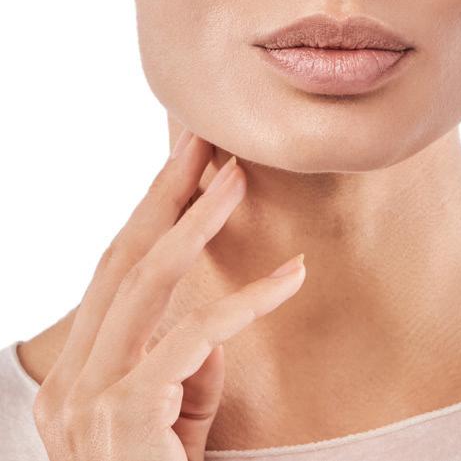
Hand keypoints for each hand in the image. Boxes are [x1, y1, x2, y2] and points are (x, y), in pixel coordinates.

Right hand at [32, 134, 305, 460]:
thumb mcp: (179, 419)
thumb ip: (186, 365)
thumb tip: (208, 316)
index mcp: (74, 378)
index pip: (115, 274)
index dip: (152, 213)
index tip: (189, 166)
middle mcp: (69, 385)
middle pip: (122, 263)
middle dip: (166, 194)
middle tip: (206, 141)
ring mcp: (87, 402)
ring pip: (146, 283)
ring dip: (198, 222)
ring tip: (239, 178)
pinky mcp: (124, 419)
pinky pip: (192, 339)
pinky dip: (247, 303)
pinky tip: (291, 277)